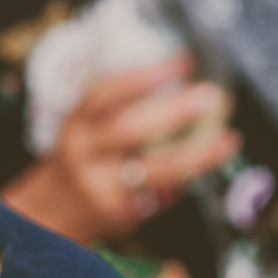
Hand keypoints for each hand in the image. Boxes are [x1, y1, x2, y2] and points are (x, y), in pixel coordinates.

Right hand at [2, 55, 239, 243]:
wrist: (49, 215)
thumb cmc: (83, 161)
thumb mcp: (87, 129)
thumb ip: (120, 111)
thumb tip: (182, 86)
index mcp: (79, 124)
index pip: (108, 93)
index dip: (146, 76)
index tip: (183, 62)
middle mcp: (86, 155)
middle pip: (129, 129)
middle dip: (172, 111)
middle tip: (209, 96)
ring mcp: (103, 187)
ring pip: (154, 170)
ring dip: (196, 155)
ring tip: (229, 141)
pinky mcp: (120, 214)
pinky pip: (161, 196)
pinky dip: (186, 182)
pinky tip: (208, 169)